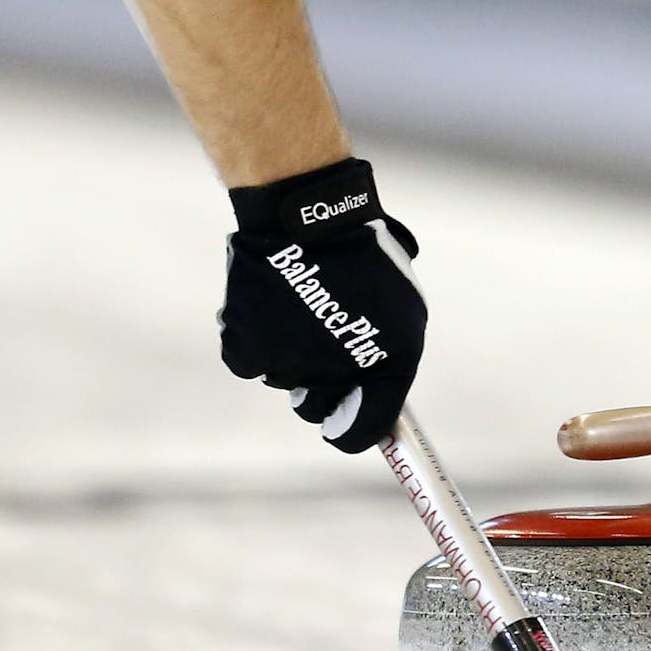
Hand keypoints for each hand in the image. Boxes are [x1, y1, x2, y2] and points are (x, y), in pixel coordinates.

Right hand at [221, 159, 426, 452]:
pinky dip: (254, 340)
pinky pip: (249, 363)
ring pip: (283, 381)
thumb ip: (392, 363)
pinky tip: (268, 307)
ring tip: (299, 308)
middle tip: (319, 342)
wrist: (307, 217)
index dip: (352, 433)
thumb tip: (379, 411)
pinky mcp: (247, 347)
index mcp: (385, 367)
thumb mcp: (403, 311)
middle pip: (316, 411)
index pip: (363, 430)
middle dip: (318, 387)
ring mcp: (290, 364)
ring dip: (287, 355)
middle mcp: (336, 375)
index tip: (341, 425)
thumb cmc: (364, 261)